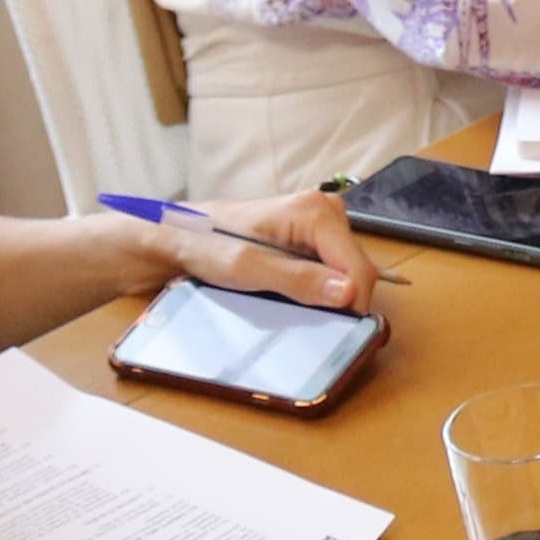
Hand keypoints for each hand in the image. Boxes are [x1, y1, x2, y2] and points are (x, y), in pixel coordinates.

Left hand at [142, 189, 379, 314]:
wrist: (181, 236)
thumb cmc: (208, 246)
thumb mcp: (248, 268)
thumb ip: (299, 280)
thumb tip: (348, 293)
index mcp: (316, 212)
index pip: (358, 268)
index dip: (351, 304)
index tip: (332, 329)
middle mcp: (327, 210)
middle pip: (356, 268)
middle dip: (339, 297)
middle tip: (302, 315)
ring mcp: (323, 221)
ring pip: (347, 270)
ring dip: (328, 292)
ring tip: (292, 299)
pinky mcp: (316, 234)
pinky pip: (333, 267)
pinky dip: (319, 285)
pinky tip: (293, 289)